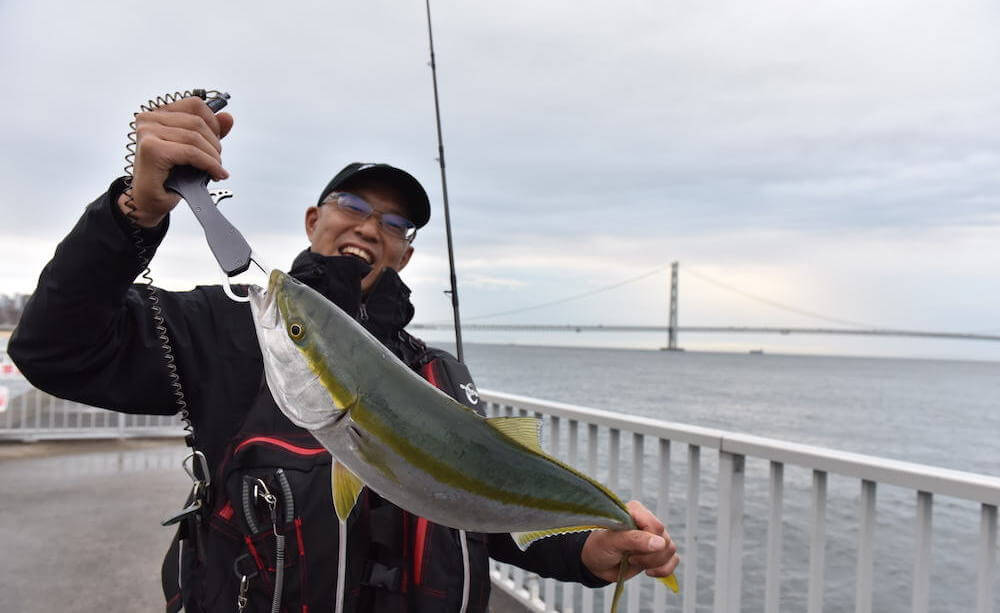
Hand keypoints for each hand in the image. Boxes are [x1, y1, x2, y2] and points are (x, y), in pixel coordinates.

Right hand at [118, 96, 233, 226]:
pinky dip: (208, 164)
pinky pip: (191, 152)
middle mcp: (148, 120)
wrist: (150, 201)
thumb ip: (210, 132)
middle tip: (217, 162)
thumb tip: (228, 117)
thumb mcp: (194, 149)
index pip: (195, 105)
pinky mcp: (151, 149)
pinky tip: (215, 174)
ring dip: (213, 157)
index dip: (213, 123)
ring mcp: (147, 132)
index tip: (216, 142)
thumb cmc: (169, 177)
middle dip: (214, 144)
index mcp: (158, 114)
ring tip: (215, 170)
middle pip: (197, 122)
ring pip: (195, 137)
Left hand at [580, 500, 679, 583]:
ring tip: (633, 561)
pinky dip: (663, 570)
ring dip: (653, 563)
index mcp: (636, 512)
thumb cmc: (600, 547)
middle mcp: (647, 522)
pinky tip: (648, 572)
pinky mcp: (659, 551)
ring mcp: (655, 537)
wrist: (597, 563)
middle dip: (648, 555)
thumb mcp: (611, 542)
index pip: (655, 526)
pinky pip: (674, 560)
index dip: (646, 542)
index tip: (628, 549)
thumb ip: (634, 539)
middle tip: (629, 557)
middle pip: (665, 540)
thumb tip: (660, 543)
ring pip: (671, 550)